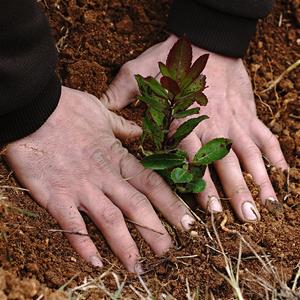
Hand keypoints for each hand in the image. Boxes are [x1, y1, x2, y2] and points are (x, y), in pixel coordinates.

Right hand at [4, 86, 194, 271]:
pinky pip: (72, 225)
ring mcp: (81, 187)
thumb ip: (124, 128)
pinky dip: (83, 244)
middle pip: (136, 207)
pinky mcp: (56, 195)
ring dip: (125, 244)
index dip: (171, 204)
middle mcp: (104, 177)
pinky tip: (95, 261)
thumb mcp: (103, 114)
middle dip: (155, 231)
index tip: (187, 222)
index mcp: (117, 158)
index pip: (151, 184)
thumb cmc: (69, 110)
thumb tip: (139, 132)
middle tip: (168, 252)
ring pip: (110, 220)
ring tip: (137, 266)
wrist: (34, 110)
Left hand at [101, 35, 287, 221]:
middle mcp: (213, 124)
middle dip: (237, 191)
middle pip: (226, 161)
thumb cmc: (171, 60)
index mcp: (185, 120)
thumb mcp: (139, 72)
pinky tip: (282, 174)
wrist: (206, 40)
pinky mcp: (248, 112)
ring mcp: (234, 119)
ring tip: (267, 205)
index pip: (194, 158)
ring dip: (259, 179)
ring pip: (249, 152)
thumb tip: (99, 108)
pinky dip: (275, 154)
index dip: (203, 185)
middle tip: (246, 218)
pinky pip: (264, 135)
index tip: (210, 210)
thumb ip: (121, 93)